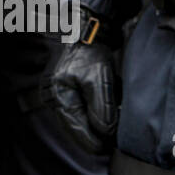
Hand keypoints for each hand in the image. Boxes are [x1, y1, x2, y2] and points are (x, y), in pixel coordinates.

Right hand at [50, 29, 118, 154]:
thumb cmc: (90, 52)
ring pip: (84, 122)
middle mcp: (57, 101)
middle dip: (99, 130)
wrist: (88, 32)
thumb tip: (106, 134)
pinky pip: (86, 112)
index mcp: (59, 97)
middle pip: (80, 130)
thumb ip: (102, 108)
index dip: (98, 141)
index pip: (79, 132)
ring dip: (99, 121)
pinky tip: (108, 104)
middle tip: (117, 129)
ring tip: (113, 111)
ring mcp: (63, 98)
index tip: (114, 142)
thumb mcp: (99, 79)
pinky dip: (98, 112)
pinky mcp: (72, 94)